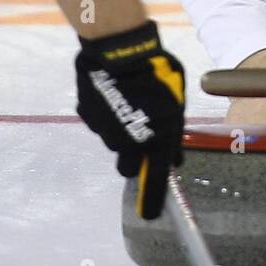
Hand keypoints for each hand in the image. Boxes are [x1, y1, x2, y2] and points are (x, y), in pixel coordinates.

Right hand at [75, 21, 184, 218]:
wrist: (120, 50)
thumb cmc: (157, 72)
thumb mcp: (176, 101)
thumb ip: (174, 131)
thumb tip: (174, 155)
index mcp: (156, 141)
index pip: (155, 181)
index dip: (153, 201)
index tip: (151, 215)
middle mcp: (129, 144)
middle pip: (128, 167)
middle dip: (134, 158)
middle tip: (141, 136)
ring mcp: (106, 132)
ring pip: (114, 144)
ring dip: (122, 133)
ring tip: (130, 103)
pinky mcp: (89, 118)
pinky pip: (100, 124)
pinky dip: (107, 116)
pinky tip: (114, 95)